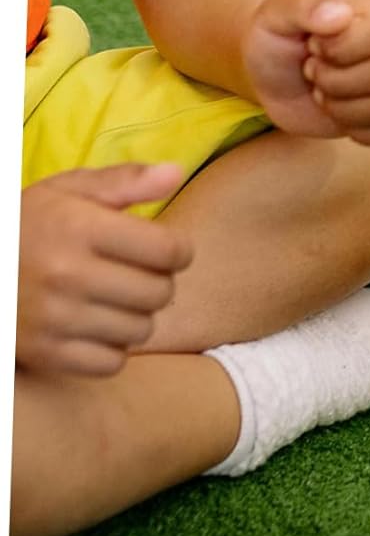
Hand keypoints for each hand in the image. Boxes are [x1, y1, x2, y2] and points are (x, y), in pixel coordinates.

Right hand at [16, 164, 192, 374]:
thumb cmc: (26, 226)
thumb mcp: (67, 190)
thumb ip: (125, 181)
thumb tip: (176, 173)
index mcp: (79, 228)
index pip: (169, 251)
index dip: (177, 250)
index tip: (164, 249)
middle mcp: (67, 275)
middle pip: (160, 293)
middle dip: (156, 282)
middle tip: (134, 273)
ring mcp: (54, 319)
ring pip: (141, 330)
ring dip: (135, 316)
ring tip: (112, 298)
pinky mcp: (44, 354)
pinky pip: (112, 362)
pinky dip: (111, 348)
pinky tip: (95, 325)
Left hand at [243, 0, 369, 145]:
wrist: (272, 76)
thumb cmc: (276, 40)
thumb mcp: (274, 15)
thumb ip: (303, 6)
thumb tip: (342, 14)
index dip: (341, 49)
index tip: (312, 47)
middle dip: (333, 81)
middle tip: (312, 72)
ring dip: (342, 108)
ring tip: (323, 93)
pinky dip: (359, 130)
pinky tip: (339, 114)